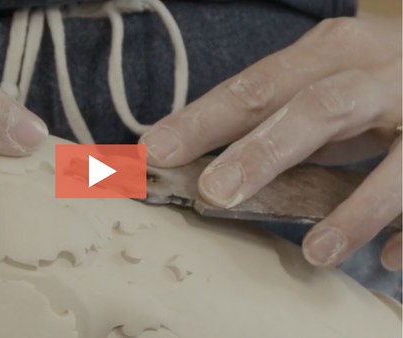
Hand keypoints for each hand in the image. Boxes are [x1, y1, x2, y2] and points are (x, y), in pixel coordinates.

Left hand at [140, 14, 401, 270]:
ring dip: (355, 209)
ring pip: (398, 158)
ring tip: (316, 253)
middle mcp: (380, 71)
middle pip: (318, 108)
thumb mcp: (324, 83)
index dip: (204, 119)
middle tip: (214, 191)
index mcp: (333, 52)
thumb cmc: (373, 81)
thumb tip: (199, 153)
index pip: (256, 86)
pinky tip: (392, 260)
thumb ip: (273, 116)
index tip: (156, 149)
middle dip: (263, 152)